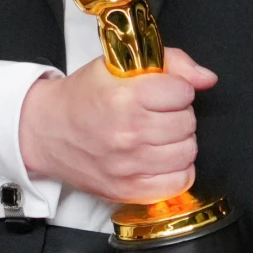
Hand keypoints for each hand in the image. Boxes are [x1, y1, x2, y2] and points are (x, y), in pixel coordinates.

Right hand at [17, 49, 215, 203]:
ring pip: (187, 152)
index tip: (162, 92)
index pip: (183, 91)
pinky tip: (159, 158)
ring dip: (178, 142)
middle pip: (188, 122)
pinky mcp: (129, 190)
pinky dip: (175, 170)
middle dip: (177, 114)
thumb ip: (170, 63)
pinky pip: (179, 182)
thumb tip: (207, 79)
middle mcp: (129, 133)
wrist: (45, 131)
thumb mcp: (118, 66)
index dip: (176, 88)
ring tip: (158, 135)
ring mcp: (129, 166)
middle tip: (157, 113)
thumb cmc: (82, 98)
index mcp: (125, 97)